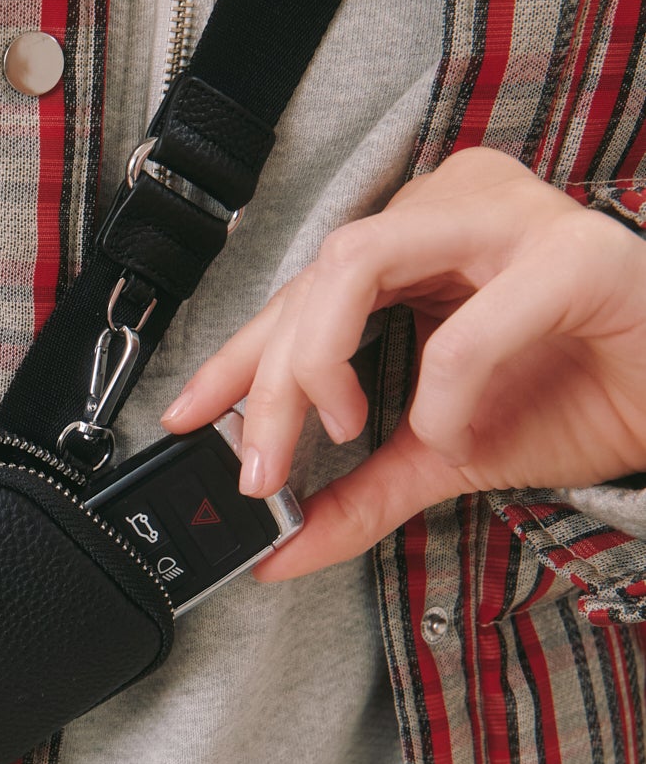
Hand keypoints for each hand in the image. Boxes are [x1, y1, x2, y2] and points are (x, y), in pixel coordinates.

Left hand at [160, 146, 645, 579]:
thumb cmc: (582, 393)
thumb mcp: (444, 454)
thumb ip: (361, 493)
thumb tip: (281, 550)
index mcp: (414, 245)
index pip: (297, 295)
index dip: (232, 358)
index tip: (182, 419)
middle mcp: (449, 213)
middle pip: (313, 278)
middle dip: (267, 385)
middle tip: (260, 472)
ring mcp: (512, 222)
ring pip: (358, 263)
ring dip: (321, 363)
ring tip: (342, 430)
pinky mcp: (576, 257)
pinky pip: (473, 322)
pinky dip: (445, 389)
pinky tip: (453, 430)